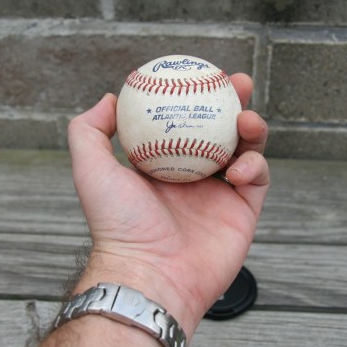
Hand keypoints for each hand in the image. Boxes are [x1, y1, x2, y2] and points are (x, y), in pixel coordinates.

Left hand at [67, 73, 269, 337]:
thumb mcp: (91, 170)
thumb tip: (108, 98)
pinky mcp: (243, 212)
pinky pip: (258, 179)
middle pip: (219, 129)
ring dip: (251, 128)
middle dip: (232, 102)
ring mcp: (220, 194)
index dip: (193, 94)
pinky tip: (240, 168)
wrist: (150, 275)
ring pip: (245, 150)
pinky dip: (255, 166)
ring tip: (246, 118)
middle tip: (237, 82)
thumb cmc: (118, 225)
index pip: (181, 120)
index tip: (198, 71)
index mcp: (162, 164)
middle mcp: (193, 176)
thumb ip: (89, 131)